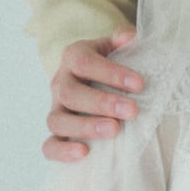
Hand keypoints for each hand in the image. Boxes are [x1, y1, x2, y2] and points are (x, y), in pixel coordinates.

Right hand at [43, 25, 142, 161]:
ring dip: (86, 127)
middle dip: (102, 103)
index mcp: (74, 55)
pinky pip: (49, 146)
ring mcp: (55, 108)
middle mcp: (60, 81)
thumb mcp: (119, 45)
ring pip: (57, 120)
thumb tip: (127, 37)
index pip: (84, 61)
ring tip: (114, 131)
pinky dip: (62, 151)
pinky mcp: (57, 132)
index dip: (110, 73)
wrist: (102, 79)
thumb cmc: (115, 61)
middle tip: (131, 111)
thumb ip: (124, 37)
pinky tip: (84, 153)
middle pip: (70, 93)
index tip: (139, 84)